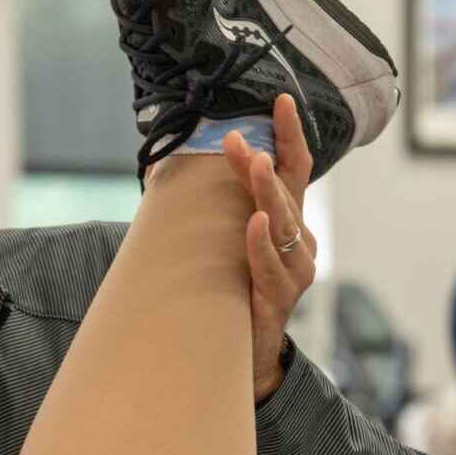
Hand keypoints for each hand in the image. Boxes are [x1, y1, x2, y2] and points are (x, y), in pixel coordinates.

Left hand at [222, 93, 316, 403]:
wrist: (242, 354)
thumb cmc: (230, 290)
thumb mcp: (216, 241)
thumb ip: (196, 204)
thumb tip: (158, 162)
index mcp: (284, 219)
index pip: (294, 167)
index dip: (289, 134)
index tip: (280, 100)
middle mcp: (297, 239)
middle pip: (283, 191)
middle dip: (259, 163)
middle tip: (238, 138)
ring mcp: (294, 268)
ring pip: (284, 224)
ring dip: (266, 192)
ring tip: (255, 164)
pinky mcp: (281, 298)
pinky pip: (272, 266)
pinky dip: (262, 244)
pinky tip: (256, 223)